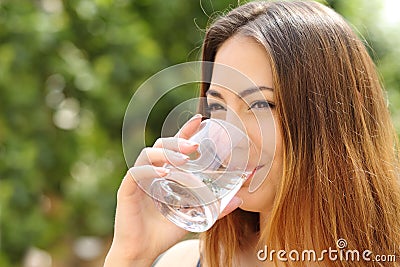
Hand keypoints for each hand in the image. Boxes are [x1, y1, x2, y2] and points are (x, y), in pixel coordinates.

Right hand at [104, 114, 242, 266]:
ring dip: (165, 154)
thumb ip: (215, 207)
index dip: (185, 131)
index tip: (200, 120)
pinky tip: (164, 175)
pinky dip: (150, 171)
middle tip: (195, 145)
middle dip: (178, 141)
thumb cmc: (164, 232)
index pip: (175, 147)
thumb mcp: (194, 216)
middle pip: (161, 145)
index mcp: (164, 174)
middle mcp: (151, 172)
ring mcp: (138, 180)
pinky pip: (136, 174)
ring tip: (183, 160)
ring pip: (147, 155)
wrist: (143, 251)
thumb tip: (239, 199)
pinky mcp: (127, 191)